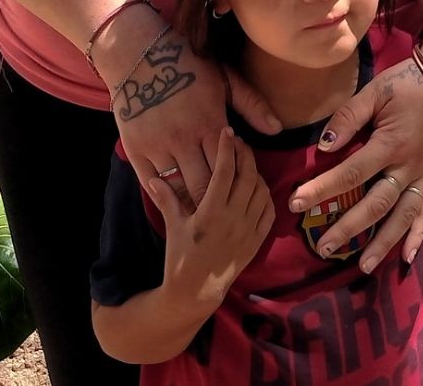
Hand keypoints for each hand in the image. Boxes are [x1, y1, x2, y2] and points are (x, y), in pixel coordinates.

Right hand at [109, 26, 277, 204]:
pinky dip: (162, 193)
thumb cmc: (190, 67)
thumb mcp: (225, 80)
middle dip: (212, 201)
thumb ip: (252, 105)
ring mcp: (157, 146)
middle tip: (219, 211)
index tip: (237, 193)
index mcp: (209, 124)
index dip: (233, 185)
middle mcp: (183, 139)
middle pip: (202, 185)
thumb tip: (277, 129)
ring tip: (199, 209)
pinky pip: (150, 182)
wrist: (143, 57)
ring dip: (188, 201)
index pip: (227, 169)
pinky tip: (172, 195)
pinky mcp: (136, 150)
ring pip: (176, 188)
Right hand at [149, 128, 273, 308]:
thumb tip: (153, 177)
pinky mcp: (258, 240)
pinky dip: (266, 193)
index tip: (226, 131)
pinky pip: (269, 210)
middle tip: (237, 142)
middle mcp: (235, 218)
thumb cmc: (181, 258)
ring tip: (245, 161)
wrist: (197, 292)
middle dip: (245, 154)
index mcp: (212, 213)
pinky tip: (256, 186)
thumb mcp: (173, 226)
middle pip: (248, 176)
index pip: (225, 172)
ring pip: (261, 190)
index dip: (226, 149)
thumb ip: (166, 199)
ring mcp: (249, 229)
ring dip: (256, 171)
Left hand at [287, 56, 422, 270]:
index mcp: (391, 144)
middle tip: (323, 247)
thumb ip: (349, 117)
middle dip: (348, 228)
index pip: (350, 173)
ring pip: (403, 216)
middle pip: (375, 204)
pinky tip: (407, 256)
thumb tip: (324, 146)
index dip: (322, 189)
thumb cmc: (408, 82)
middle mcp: (409, 166)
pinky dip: (420, 235)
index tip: (296, 203)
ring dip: (383, 242)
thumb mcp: (375, 91)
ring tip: (363, 265)